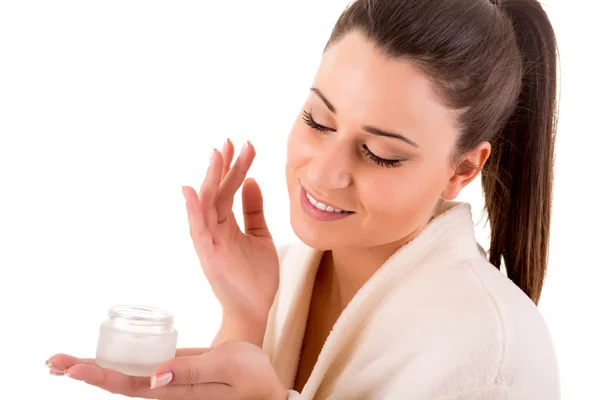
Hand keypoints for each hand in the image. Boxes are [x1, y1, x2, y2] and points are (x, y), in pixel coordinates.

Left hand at [46, 341, 287, 399]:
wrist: (266, 387)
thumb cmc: (252, 378)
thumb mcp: (227, 367)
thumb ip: (192, 371)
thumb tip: (154, 375)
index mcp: (175, 393)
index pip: (127, 385)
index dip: (97, 375)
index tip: (70, 367)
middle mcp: (165, 392)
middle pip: (117, 383)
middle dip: (84, 371)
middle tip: (51, 361)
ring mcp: (168, 384)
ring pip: (124, 376)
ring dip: (94, 368)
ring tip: (64, 361)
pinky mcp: (174, 374)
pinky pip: (140, 369)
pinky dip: (118, 361)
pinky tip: (105, 358)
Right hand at [183, 139, 278, 343]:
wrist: (255, 310)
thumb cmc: (256, 277)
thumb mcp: (260, 236)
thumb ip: (254, 210)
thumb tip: (252, 181)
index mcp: (226, 224)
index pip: (229, 189)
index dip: (235, 167)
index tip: (243, 145)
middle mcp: (214, 229)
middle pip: (216, 192)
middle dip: (223, 166)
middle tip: (230, 142)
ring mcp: (210, 242)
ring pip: (206, 205)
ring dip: (210, 179)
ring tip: (216, 155)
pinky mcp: (209, 256)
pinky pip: (198, 230)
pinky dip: (193, 209)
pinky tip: (191, 189)